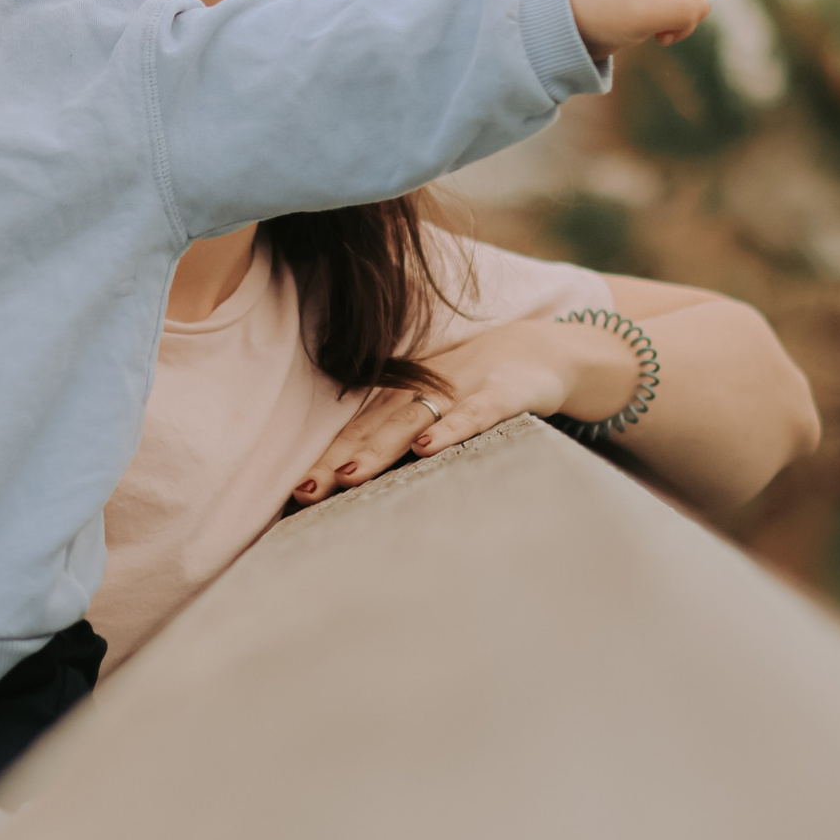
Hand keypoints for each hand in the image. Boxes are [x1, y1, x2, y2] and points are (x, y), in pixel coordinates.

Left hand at [288, 319, 638, 505]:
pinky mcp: (501, 394)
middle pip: (374, 429)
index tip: (297, 492)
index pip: (359, 431)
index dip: (327, 457)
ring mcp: (462, 390)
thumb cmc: (479, 384)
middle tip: (306, 491)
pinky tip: (427, 449)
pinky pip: (473, 415)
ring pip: (414, 421)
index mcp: (406, 397)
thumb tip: (359, 477)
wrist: (542, 348)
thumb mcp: (436, 403)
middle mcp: (425, 393)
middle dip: (337, 460)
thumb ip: (401, 432)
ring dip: (380, 448)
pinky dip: (450, 430)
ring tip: (349, 476)